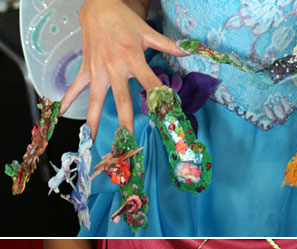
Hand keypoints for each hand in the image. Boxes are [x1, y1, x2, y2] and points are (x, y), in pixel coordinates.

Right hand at [60, 0, 186, 138]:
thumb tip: (189, 50)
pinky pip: (76, 86)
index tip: (164, 115)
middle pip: (121, 99)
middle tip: (127, 141)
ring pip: (95, 98)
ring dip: (93, 119)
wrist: (99, 6)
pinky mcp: (86, 68)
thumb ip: (168, 45)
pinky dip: (68, 98)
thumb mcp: (147, 32)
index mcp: (133, 58)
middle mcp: (114, 67)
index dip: (158, 97)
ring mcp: (98, 69)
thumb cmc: (125, 21)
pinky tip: (61, 114)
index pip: (149, 82)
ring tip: (92, 138)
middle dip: (124, 121)